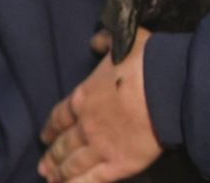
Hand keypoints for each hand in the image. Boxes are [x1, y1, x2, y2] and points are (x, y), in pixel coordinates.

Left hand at [38, 28, 162, 182]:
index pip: (61, 115)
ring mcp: (100, 146)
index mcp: (84, 96)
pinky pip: (92, 179)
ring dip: (60, 172)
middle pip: (64, 143)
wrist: (167, 87)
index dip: (51, 127)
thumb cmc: (147, 61)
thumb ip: (105, 41)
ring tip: (50, 179)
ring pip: (74, 163)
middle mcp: (86, 124)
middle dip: (52, 154)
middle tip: (43, 165)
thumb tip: (95, 42)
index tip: (45, 136)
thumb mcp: (123, 40)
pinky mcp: (118, 164)